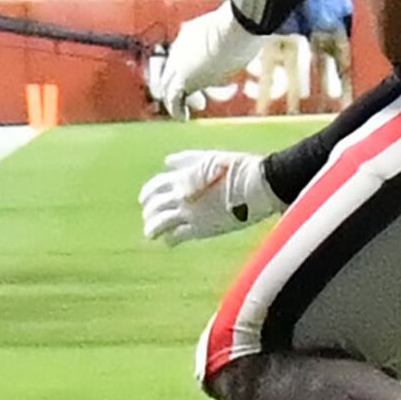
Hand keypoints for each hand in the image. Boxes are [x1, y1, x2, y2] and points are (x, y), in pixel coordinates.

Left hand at [139, 149, 271, 243]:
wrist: (257, 186)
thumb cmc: (239, 169)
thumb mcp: (210, 158)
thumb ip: (187, 159)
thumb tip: (167, 162)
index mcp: (183, 177)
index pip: (156, 186)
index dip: (148, 192)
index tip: (144, 199)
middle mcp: (182, 195)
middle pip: (156, 206)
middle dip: (149, 212)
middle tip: (147, 217)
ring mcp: (190, 213)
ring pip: (162, 223)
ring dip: (153, 228)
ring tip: (151, 234)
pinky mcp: (201, 228)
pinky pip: (178, 236)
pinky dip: (170, 239)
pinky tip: (169, 242)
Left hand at [147, 0, 265, 114]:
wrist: (239, 24)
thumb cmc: (247, 23)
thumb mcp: (241, 29)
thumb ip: (243, 31)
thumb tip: (265, 34)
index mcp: (191, 31)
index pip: (184, 54)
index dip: (193, 69)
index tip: (208, 80)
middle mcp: (181, 46)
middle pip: (173, 70)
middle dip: (185, 84)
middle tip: (200, 98)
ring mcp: (180, 61)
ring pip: (170, 85)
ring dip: (182, 98)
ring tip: (197, 107)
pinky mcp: (186, 77)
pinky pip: (173, 98)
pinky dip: (177, 109)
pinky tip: (184, 118)